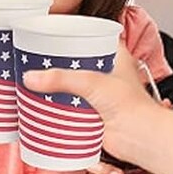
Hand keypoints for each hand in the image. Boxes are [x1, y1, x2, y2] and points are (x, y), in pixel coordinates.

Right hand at [21, 42, 153, 159]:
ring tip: (34, 82)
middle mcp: (108, 75)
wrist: (140, 138)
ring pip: (73, 87)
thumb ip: (60, 78)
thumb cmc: (132, 106)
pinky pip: (71, 109)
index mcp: (115, 58)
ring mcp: (100, 96)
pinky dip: (58, 108)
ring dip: (56, 88)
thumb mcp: (92, 82)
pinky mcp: (93, 115)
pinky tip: (44, 106)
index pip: (92, 38)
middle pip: (77, 64)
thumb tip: (31, 78)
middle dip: (57, 65)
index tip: (51, 35)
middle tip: (36, 61)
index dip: (73, 36)